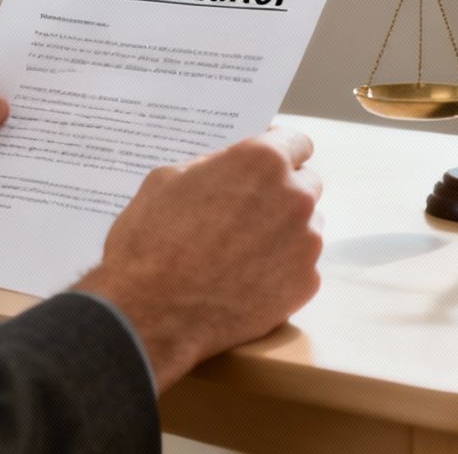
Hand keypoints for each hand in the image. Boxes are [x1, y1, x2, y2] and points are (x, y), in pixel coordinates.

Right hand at [73, 127, 322, 390]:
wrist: (151, 314)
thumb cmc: (151, 241)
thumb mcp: (168, 180)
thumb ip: (212, 166)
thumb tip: (229, 169)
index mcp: (262, 161)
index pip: (297, 143)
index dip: (280, 152)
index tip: (266, 166)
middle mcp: (294, 198)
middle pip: (305, 185)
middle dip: (281, 193)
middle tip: (247, 211)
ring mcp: (305, 244)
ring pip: (306, 227)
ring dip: (283, 231)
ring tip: (243, 251)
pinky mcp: (304, 285)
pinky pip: (300, 267)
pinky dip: (280, 270)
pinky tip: (246, 279)